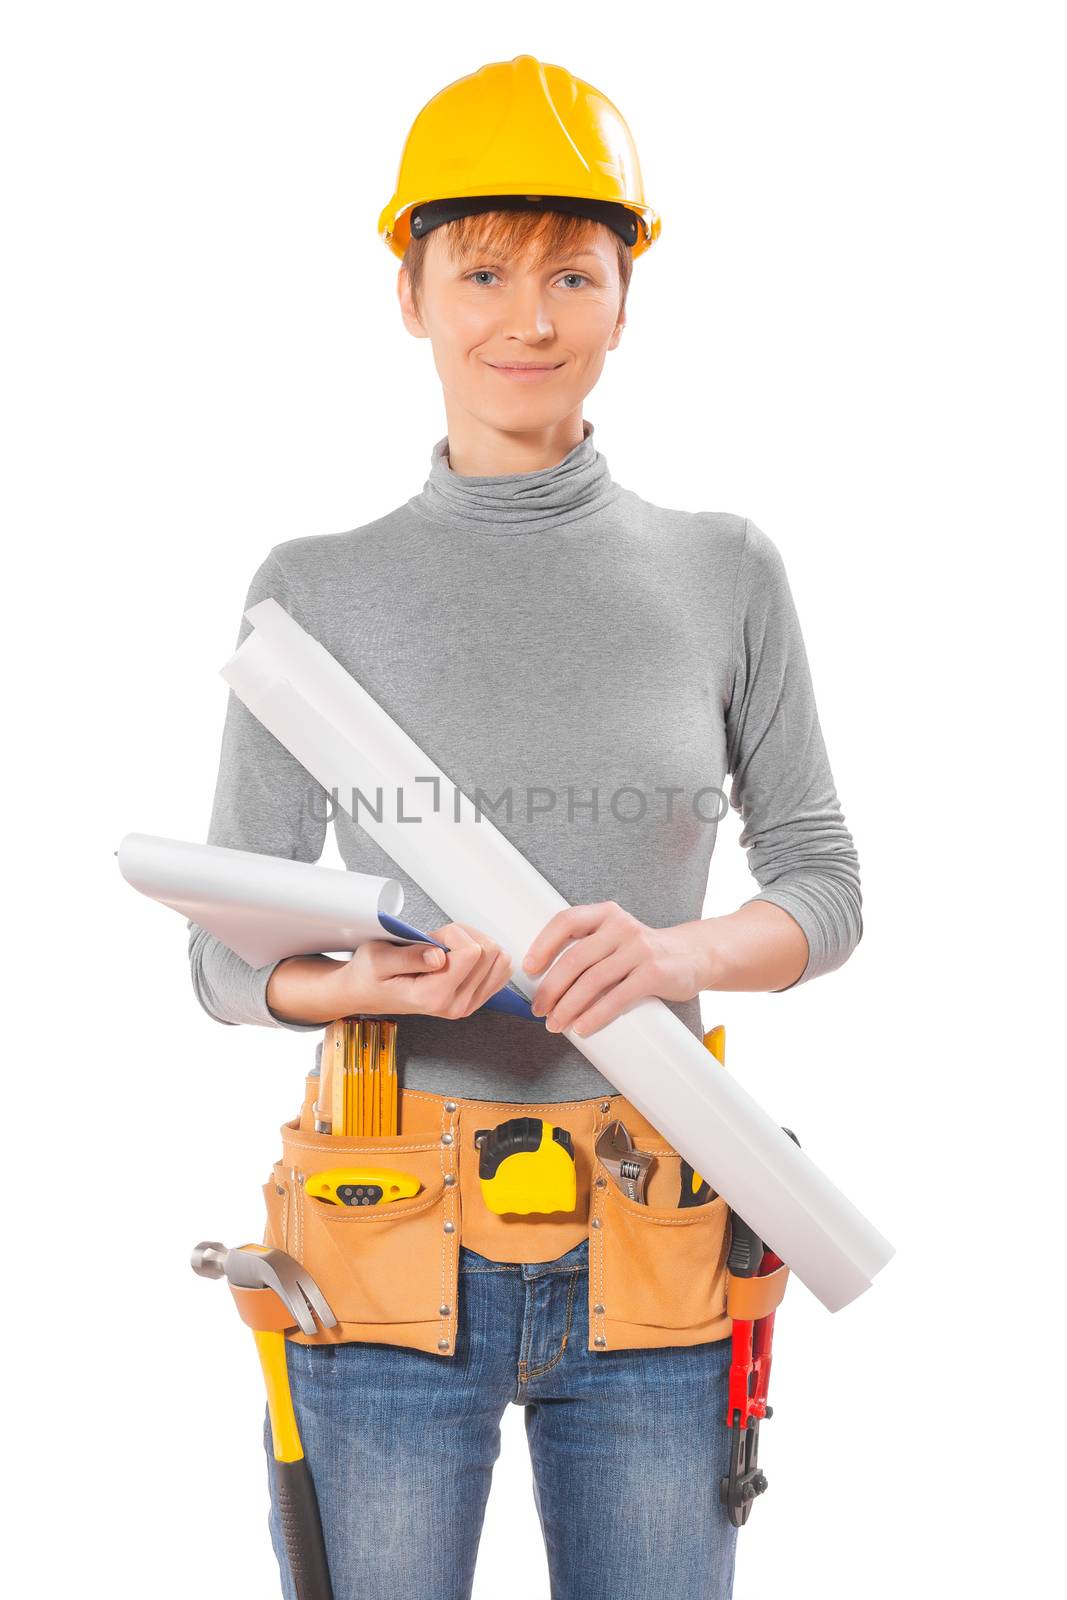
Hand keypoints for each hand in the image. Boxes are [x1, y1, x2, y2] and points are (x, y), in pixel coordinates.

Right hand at [324, 922, 512, 1019]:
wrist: (367, 992)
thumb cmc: (370, 974)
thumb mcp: (378, 958)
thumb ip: (410, 957)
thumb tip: (440, 957)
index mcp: (433, 997)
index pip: (471, 953)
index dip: (453, 933)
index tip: (432, 937)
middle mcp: (455, 1006)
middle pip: (490, 953)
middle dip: (466, 936)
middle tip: (438, 942)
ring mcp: (467, 1005)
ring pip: (500, 961)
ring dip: (476, 944)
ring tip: (448, 948)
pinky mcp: (474, 1000)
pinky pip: (500, 972)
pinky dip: (485, 956)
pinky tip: (460, 956)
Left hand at [522, 902, 710, 1037]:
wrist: (695, 955)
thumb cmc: (644, 952)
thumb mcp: (616, 938)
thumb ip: (589, 948)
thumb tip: (546, 981)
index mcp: (606, 914)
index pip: (566, 921)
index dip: (543, 944)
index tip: (528, 968)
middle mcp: (621, 926)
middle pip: (576, 958)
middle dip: (551, 987)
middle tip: (538, 1009)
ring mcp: (639, 948)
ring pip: (593, 980)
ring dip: (568, 1006)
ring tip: (556, 1024)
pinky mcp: (655, 972)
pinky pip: (618, 996)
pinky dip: (595, 1015)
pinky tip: (582, 1027)